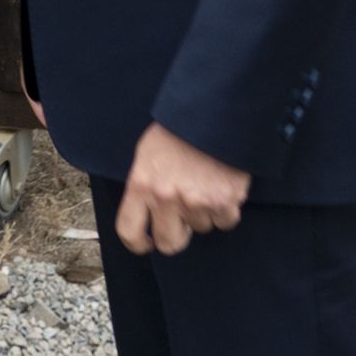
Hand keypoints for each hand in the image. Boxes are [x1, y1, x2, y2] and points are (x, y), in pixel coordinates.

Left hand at [113, 123, 248, 255]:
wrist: (215, 111)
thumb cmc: (178, 130)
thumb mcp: (147, 154)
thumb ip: (144, 186)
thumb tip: (145, 216)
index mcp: (141, 184)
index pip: (129, 230)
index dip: (138, 244)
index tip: (147, 243)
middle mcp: (166, 197)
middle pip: (169, 243)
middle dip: (176, 236)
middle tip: (182, 220)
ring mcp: (196, 201)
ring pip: (200, 229)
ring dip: (203, 214)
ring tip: (204, 184)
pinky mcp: (225, 201)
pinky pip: (225, 221)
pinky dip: (226, 209)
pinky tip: (222, 187)